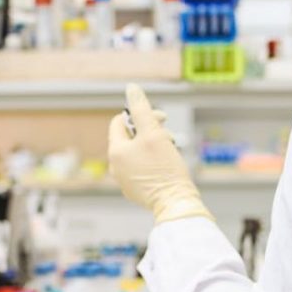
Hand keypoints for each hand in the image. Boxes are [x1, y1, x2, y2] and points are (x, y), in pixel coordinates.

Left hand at [108, 84, 212, 223]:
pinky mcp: (135, 190)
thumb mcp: (154, 133)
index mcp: (116, 151)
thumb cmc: (165, 169)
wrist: (175, 203)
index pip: (120, 122)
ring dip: (153, 146)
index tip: (160, 119)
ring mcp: (124, 180)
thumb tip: (131, 88)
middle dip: (150, 132)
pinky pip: (141, 168)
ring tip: (170, 151)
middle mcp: (115, 166)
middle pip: (130, 137)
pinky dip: (153, 162)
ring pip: (137, 153)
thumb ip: (142, 110)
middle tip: (168, 137)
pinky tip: (167, 167)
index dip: (141, 115)